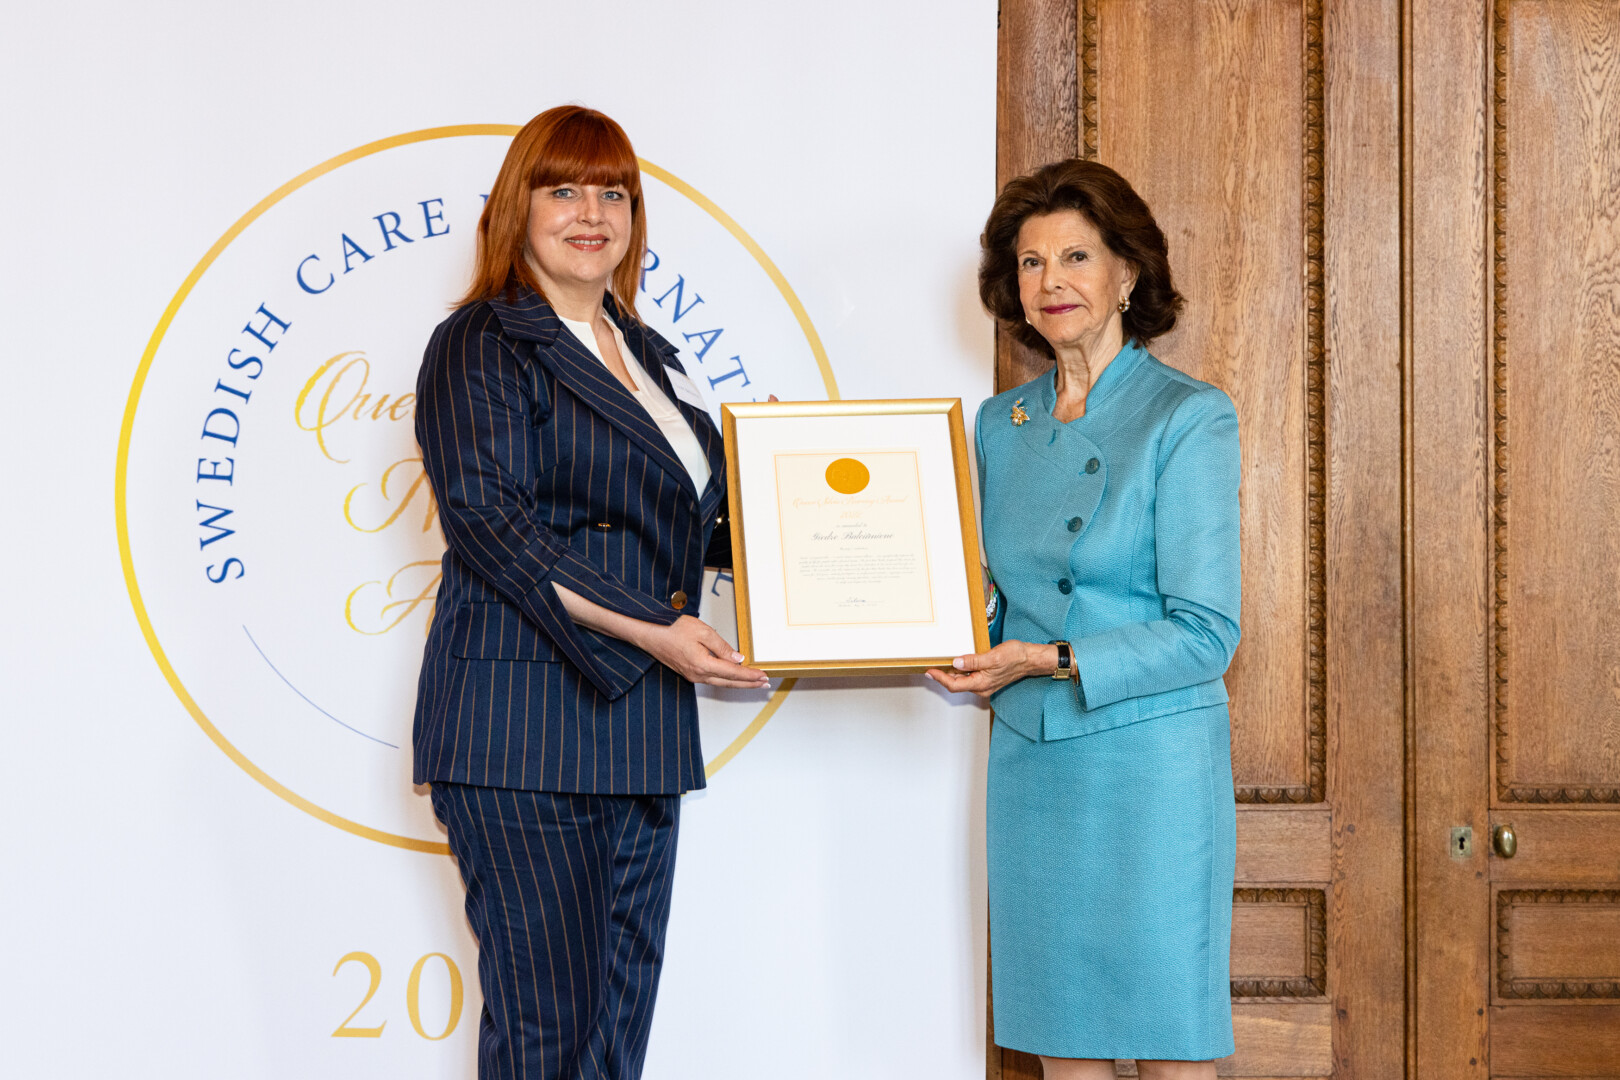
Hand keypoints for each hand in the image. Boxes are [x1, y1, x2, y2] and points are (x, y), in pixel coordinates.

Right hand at [638, 615, 769, 688]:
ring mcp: (694, 676)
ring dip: (739, 683)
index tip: (763, 676)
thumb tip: (737, 659)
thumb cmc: (673, 630)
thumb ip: (722, 646)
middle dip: (749, 683)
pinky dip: (727, 679)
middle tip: (764, 683)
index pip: (733, 672)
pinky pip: (713, 680)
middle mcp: (699, 675)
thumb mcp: (702, 631)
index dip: (750, 675)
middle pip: (730, 682)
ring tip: (754, 682)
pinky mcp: (691, 673)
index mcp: (703, 664)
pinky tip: (733, 677)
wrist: (652, 636)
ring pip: (722, 683)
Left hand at [925, 640, 1053, 698]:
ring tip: (940, 666)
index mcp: (981, 684)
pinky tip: (957, 664)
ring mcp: (984, 684)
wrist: (1030, 659)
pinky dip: (960, 673)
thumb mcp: (992, 657)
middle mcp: (981, 688)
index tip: (930, 671)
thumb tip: (956, 663)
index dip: (940, 678)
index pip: (954, 685)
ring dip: (950, 675)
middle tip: (930, 668)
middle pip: (956, 685)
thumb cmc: (1014, 657)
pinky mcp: (987, 679)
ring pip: (962, 682)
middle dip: (942, 678)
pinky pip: (969, 678)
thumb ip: (973, 661)